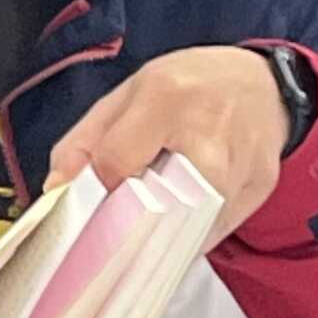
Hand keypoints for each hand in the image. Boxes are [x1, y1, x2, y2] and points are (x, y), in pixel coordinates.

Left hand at [48, 45, 294, 238]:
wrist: (262, 85)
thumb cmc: (186, 88)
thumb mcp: (126, 96)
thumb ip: (84, 141)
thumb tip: (56, 190)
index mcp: (167, 97)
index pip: (115, 164)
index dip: (96, 183)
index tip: (93, 189)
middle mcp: (208, 134)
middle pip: (152, 202)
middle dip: (126, 215)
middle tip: (117, 211)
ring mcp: (239, 166)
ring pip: (182, 225)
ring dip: (157, 229)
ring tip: (151, 209)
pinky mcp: (259, 189)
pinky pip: (211, 232)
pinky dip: (187, 232)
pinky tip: (180, 214)